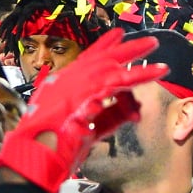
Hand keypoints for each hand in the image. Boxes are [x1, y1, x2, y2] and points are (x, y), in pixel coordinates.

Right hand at [0, 30, 165, 192]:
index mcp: (63, 86)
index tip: (118, 36)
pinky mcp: (85, 92)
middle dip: (126, 48)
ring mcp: (74, 84)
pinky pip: (119, 81)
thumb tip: (135, 108)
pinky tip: (158, 72)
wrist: (34, 156)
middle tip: (149, 42)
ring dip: (137, 57)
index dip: (103, 47)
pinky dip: (140, 75)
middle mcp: (67, 80)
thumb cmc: (52, 149)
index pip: (87, 61)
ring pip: (112, 65)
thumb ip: (111, 117)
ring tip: (158, 53)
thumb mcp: (87, 130)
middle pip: (101, 58)